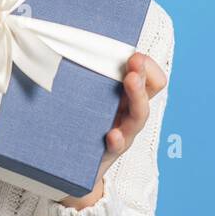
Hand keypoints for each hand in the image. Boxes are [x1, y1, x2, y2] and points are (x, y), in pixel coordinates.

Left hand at [57, 51, 166, 208]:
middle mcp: (128, 116)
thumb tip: (62, 41)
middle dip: (143, 73)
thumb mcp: (83, 99)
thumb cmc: (76, 128)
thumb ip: (83, 77)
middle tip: (133, 63)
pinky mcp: (107, 154)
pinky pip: (117, 146)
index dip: (148, 66)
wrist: (67, 174)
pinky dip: (117, 139)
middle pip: (149, 92)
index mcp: (126, 99)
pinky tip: (111, 135)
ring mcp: (122, 135)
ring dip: (137, 97)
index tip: (135, 55)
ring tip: (130, 82)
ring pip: (139, 116)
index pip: (152, 79)